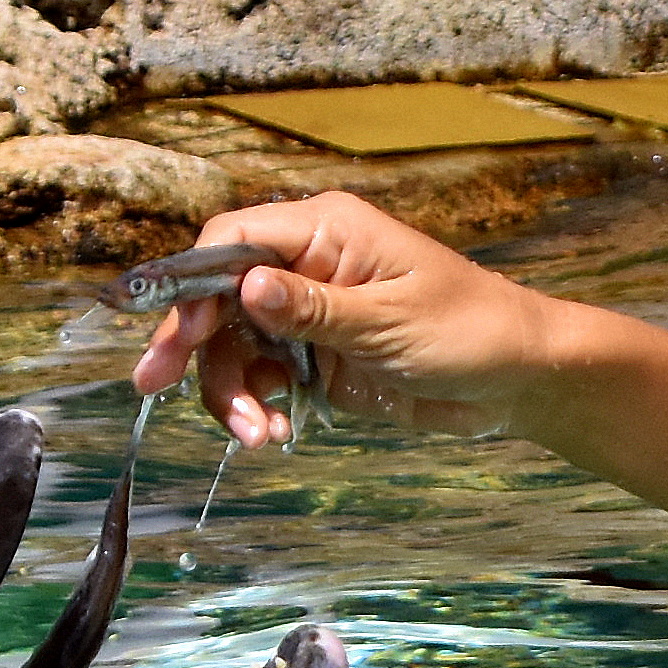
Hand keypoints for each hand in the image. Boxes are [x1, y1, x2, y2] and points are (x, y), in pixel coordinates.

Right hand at [128, 192, 568, 446]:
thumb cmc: (469, 330)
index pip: (232, 241)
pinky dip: (256, 405)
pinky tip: (275, 432)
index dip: (191, 284)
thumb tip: (248, 286)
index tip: (173, 332)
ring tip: (256, 435)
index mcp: (324, 232)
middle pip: (218, 295)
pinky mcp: (315, 357)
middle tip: (152, 384)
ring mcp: (308, 313)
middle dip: (189, 343)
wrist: (516, 379)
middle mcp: (307, 265)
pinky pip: (262, 376)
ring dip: (229, 390)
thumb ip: (313, 308)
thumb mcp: (388, 320)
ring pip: (234, 344)